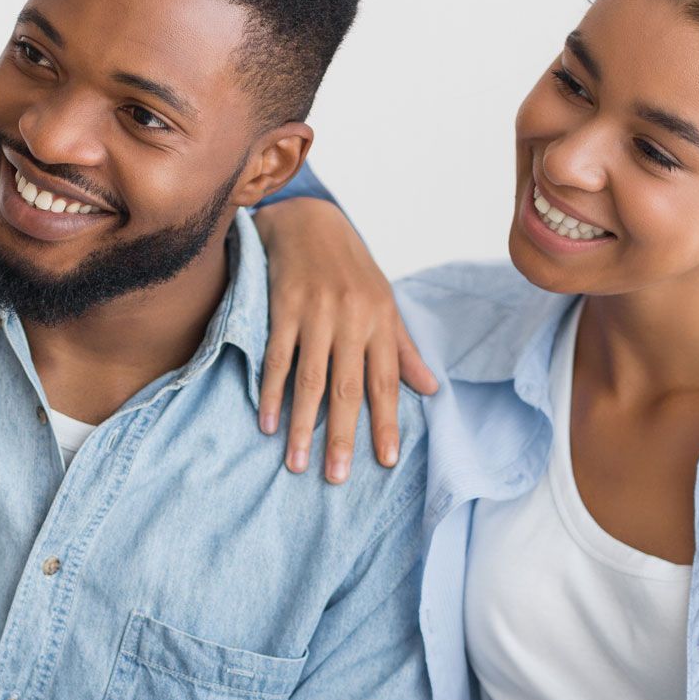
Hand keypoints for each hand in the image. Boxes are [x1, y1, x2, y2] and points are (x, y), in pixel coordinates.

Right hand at [253, 197, 438, 482]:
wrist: (309, 220)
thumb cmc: (350, 268)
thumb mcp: (384, 302)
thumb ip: (403, 348)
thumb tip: (431, 389)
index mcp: (380, 321)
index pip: (385, 382)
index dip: (386, 423)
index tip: (385, 461)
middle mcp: (351, 319)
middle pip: (347, 388)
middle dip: (342, 436)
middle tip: (336, 478)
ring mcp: (316, 314)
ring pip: (310, 379)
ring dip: (303, 425)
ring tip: (297, 464)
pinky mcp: (283, 307)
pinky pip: (276, 357)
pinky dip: (270, 392)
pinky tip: (267, 422)